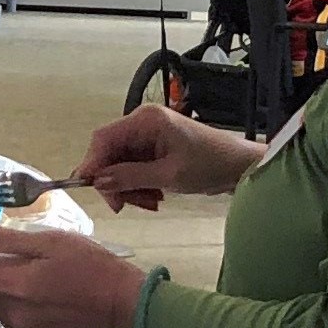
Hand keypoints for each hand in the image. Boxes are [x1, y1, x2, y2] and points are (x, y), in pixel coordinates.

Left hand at [0, 225, 146, 327]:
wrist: (124, 302)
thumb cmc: (92, 266)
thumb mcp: (52, 242)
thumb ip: (10, 240)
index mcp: (13, 285)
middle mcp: (12, 312)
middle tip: (0, 257)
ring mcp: (23, 327)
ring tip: (29, 273)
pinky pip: (11, 316)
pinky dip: (14, 301)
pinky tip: (41, 290)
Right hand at [77, 100, 254, 210]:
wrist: (239, 167)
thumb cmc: (210, 165)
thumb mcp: (168, 175)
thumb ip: (131, 177)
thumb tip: (98, 182)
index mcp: (146, 120)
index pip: (104, 139)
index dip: (92, 163)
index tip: (89, 189)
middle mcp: (142, 123)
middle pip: (109, 153)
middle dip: (114, 182)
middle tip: (125, 206)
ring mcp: (147, 135)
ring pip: (119, 164)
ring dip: (128, 187)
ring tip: (149, 203)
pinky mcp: (153, 148)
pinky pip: (132, 168)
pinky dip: (138, 185)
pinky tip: (154, 196)